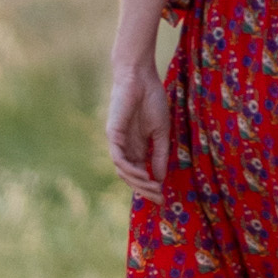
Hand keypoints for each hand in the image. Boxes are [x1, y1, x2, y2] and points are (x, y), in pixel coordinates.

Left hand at [102, 52, 172, 197]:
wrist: (141, 78)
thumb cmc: (152, 100)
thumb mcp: (161, 132)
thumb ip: (159, 155)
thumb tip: (159, 179)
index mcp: (137, 147)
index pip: (140, 173)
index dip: (150, 187)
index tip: (164, 198)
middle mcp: (125, 148)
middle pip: (131, 177)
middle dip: (145, 190)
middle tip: (159, 199)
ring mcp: (118, 143)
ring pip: (124, 171)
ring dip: (138, 182)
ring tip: (154, 188)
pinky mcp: (113, 136)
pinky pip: (119, 159)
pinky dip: (131, 170)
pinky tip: (144, 175)